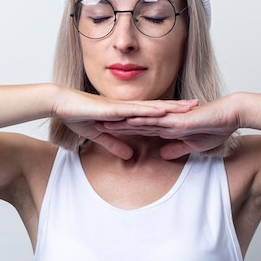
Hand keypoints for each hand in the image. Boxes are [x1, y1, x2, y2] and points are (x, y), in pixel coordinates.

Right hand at [52, 88, 198, 158]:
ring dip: (171, 106)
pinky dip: (151, 110)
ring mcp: (122, 106)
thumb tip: (129, 157)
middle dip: (178, 106)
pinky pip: (136, 109)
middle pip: (158, 106)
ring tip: (189, 106)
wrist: (62, 104)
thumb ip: (115, 144)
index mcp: (125, 112)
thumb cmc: (78, 115)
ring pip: (152, 106)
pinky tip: (164, 110)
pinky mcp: (114, 108)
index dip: (169, 111)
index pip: (152, 111)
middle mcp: (127, 106)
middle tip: (198, 105)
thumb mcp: (100, 134)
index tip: (185, 112)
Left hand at [96, 96, 238, 159]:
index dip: (121, 129)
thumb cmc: (216, 128)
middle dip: (113, 123)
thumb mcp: (192, 144)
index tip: (104, 129)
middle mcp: (165, 119)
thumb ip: (177, 148)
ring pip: (140, 120)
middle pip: (134, 122)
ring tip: (101, 121)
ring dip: (120, 121)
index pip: (139, 128)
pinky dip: (142, 120)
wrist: (232, 116)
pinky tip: (127, 120)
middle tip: (92, 123)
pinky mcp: (178, 119)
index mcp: (167, 125)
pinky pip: (157, 120)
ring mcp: (170, 118)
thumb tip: (162, 155)